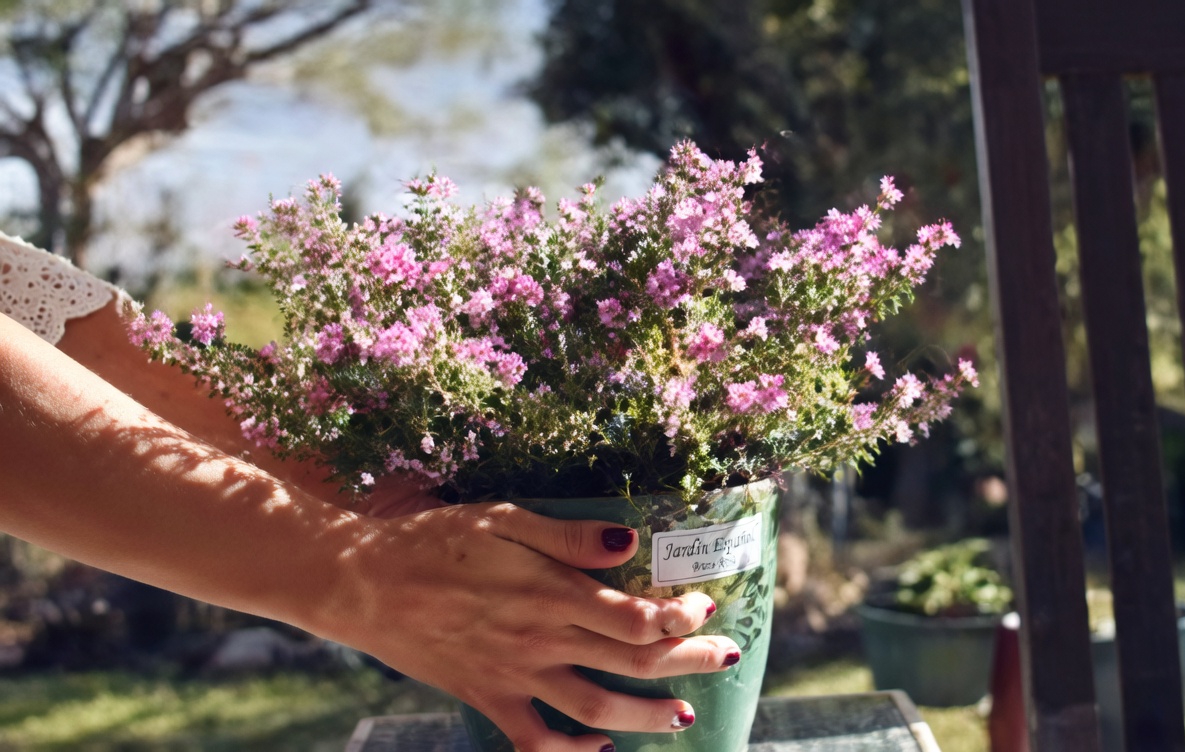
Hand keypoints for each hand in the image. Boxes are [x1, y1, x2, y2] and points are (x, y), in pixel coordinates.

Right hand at [324, 502, 740, 751]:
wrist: (363, 584)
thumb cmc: (435, 541)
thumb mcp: (503, 520)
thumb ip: (568, 536)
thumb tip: (628, 539)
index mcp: (550, 593)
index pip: (634, 616)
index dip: (679, 617)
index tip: (707, 606)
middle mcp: (540, 640)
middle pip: (630, 662)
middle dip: (687, 662)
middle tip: (728, 657)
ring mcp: (514, 675)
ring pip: (595, 708)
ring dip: (646, 716)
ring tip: (684, 717)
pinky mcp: (486, 697)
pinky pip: (534, 739)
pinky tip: (598, 746)